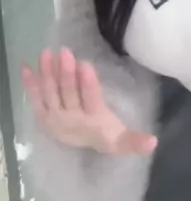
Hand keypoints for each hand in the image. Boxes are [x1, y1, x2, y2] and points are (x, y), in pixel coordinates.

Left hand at [22, 48, 156, 156]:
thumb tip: (154, 141)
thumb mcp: (120, 139)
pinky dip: (30, 84)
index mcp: (93, 121)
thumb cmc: (104, 136)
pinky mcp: (43, 114)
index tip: (85, 63)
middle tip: (65, 52)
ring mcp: (55, 117)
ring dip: (48, 73)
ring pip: (51, 93)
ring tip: (47, 53)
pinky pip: (35, 98)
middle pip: (68, 94)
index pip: (91, 100)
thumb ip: (135, 141)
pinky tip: (26, 67)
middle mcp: (72, 119)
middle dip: (66, 73)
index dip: (87, 83)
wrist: (81, 148)